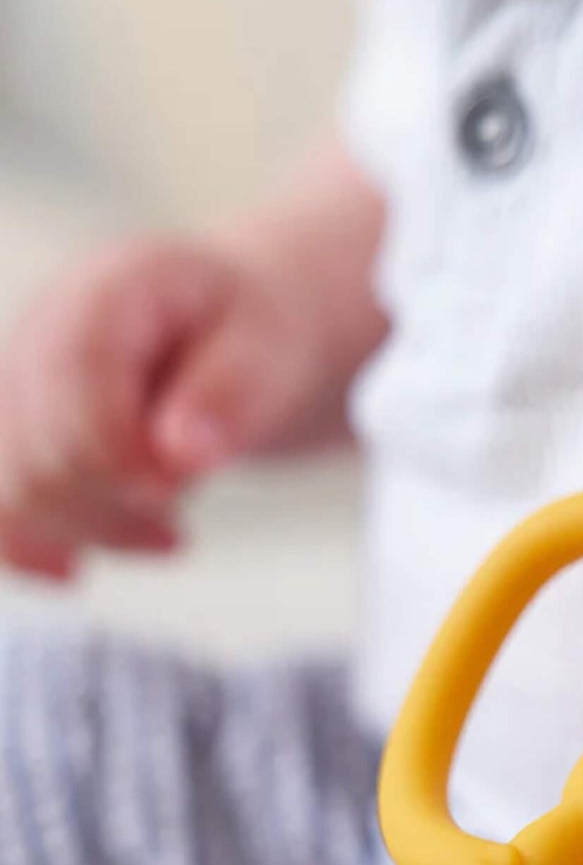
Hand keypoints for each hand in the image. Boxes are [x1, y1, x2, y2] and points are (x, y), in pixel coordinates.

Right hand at [0, 233, 347, 578]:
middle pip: (41, 450)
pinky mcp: (15, 431)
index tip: (176, 488)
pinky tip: (71, 571)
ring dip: (91, 529)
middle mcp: (40, 332)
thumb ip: (231, 394)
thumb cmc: (259, 338)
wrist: (239, 334)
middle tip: (182, 517)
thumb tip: (182, 453)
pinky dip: (32, 544)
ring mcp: (16, 384)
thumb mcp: (273, 350)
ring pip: (14, 488)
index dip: (121, 455)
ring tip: (167, 533)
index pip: (79, 383)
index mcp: (109, 293)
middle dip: (116, 503)